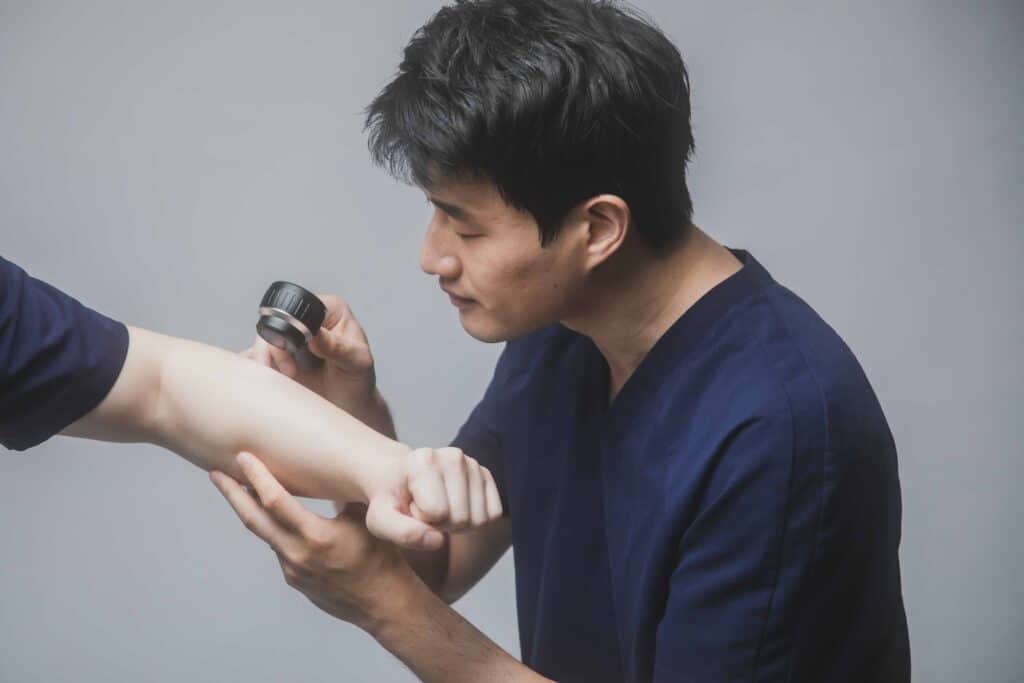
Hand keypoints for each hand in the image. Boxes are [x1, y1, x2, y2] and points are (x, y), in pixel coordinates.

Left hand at [210, 455, 412, 629]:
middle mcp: (297, 554)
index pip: (275, 500)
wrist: (384, 602)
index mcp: (315, 535)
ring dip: (253, 512)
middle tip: (215, 473)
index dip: (256, 476)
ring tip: (243, 491)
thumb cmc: (380, 557)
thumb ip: (342, 496)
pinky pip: (281, 550)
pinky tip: (283, 522)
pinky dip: (277, 532)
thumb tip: (328, 471)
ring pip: (267, 534)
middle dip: (232, 494)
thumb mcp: (365, 518)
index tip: (242, 457)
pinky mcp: (294, 580)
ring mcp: (293, 570)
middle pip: (254, 519)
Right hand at [242, 294, 379, 416]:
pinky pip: (256, 358)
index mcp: (330, 310)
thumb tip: (315, 335)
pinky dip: (258, 372)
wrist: (349, 409)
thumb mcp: (356, 363)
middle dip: (274, 350)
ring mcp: (289, 337)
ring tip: (283, 382)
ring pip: (262, 342)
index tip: (296, 352)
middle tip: (289, 374)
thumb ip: (338, 347)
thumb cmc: (358, 382)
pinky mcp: (277, 356)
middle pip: (275, 324)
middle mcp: (307, 319)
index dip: (293, 329)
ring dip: (266, 362)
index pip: (301, 310)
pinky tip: (270, 385)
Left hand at [376, 446, 503, 540]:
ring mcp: (473, 463)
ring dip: (457, 524)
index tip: (410, 508)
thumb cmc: (389, 499)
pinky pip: (493, 514)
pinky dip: (474, 519)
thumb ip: (403, 532)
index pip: (437, 514)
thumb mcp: (381, 520)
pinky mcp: (486, 474)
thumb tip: (437, 541)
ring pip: (479, 520)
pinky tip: (454, 507)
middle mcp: (453, 456)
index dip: (422, 521)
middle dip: (441, 525)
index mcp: (423, 461)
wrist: (398, 478)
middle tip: (423, 510)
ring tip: (437, 508)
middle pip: (461, 519)